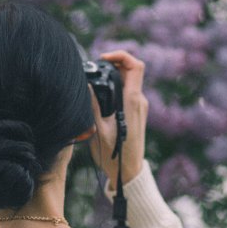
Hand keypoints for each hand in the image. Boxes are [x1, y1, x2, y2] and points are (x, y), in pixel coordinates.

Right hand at [87, 50, 147, 189]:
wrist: (128, 171)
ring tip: (95, 81)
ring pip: (128, 80)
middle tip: (95, 69)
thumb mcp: (98, 130)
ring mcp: (139, 106)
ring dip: (113, 76)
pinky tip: (101, 95)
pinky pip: (127, 91)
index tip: (104, 59)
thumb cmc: (113, 154)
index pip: (135, 66)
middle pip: (130, 70)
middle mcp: (139, 101)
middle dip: (113, 64)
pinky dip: (115, 86)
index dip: (121, 56)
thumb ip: (93, 106)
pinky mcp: (136, 111)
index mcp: (132, 102)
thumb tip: (87, 85)